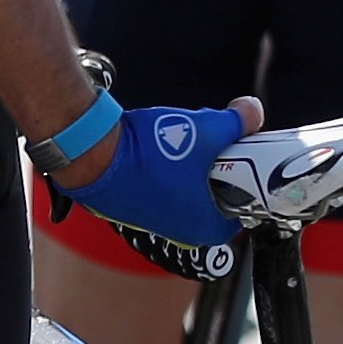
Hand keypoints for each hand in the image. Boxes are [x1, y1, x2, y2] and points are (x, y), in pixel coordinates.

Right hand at [51, 97, 250, 252]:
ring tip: (180, 143)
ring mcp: (154, 223)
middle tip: (212, 144)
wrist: (90, 155)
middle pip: (215, 195)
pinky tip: (157, 150)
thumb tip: (252, 110)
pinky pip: (162, 191)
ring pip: (188, 191)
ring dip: (189, 168)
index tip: (242, 155)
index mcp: (208, 226)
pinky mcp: (132, 210)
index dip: (246, 176)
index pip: (244, 204)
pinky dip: (165, 172)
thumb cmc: (150, 153)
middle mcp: (182, 232)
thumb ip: (237, 121)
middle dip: (216, 168)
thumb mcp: (206, 129)